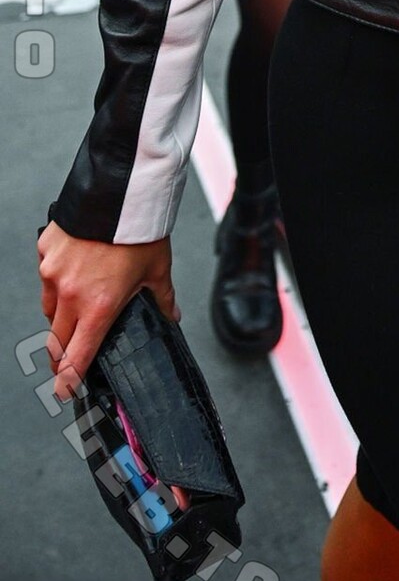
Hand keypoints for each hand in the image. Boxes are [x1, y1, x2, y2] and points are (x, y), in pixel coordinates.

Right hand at [37, 221, 177, 401]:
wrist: (119, 188)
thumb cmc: (139, 229)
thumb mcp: (157, 269)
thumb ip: (162, 298)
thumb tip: (171, 315)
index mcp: (99, 306)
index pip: (78, 356)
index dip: (69, 380)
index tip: (64, 392)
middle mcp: (70, 293)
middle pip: (56, 339)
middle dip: (61, 354)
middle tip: (67, 360)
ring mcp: (53, 272)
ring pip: (49, 308)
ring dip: (60, 316)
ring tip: (79, 307)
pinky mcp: (46, 250)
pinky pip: (47, 275)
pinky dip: (58, 279)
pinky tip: (77, 269)